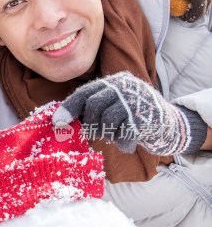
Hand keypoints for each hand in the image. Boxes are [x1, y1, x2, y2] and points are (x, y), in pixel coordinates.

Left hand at [52, 72, 207, 154]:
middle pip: (94, 106)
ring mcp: (136, 100)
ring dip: (108, 134)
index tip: (57, 123)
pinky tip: (127, 144)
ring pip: (108, 120)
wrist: (169, 124)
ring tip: (115, 136)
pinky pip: (124, 133)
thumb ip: (92, 110)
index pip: (85, 92)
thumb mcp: (113, 106)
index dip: (69, 108)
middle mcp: (124, 86)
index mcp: (112, 82)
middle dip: (91, 125)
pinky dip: (123, 143)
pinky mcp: (146, 117)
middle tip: (96, 134)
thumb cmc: (132, 117)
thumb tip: (61, 122)